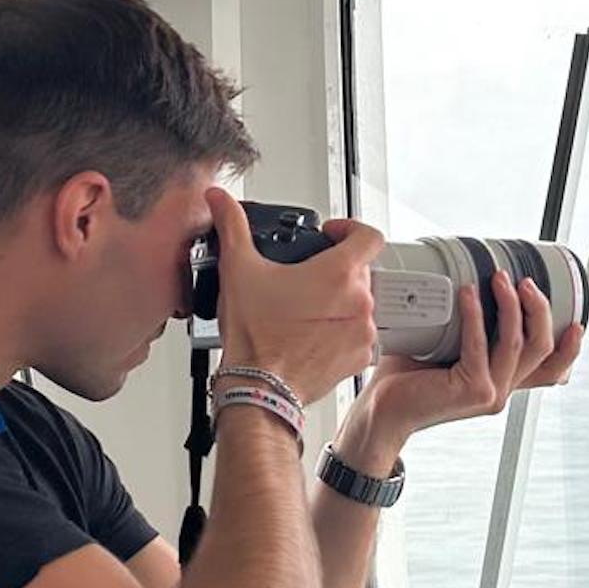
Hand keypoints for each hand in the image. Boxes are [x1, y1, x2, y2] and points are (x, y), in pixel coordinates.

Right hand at [210, 188, 381, 405]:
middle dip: (335, 269)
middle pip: (360, 269)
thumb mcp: (238, 270)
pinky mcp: (358, 357)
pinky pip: (359, 334)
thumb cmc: (255, 338)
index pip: (368, 235)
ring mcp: (362, 331)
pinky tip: (314, 332)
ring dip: (339, 300)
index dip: (350, 228)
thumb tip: (219, 199)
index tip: (332, 235)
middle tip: (306, 277)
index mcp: (338, 273)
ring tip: (307, 307)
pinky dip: (341, 330)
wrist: (260, 388)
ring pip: (360, 302)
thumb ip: (232, 226)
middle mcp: (358, 301)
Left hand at [344, 270, 583, 463]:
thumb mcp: (447, 349)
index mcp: (501, 382)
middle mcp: (502, 390)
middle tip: (523, 281)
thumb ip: (467, 328)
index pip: (550, 370)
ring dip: (510, 305)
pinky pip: (480, 343)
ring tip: (498, 278)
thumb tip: (469, 280)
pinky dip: (476, 315)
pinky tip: (468, 293)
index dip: (570, 349)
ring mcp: (491, 393)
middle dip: (538, 308)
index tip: (576, 322)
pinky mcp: (473, 390)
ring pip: (516, 341)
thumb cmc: (409, 377)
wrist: (382, 410)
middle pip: (542, 347)